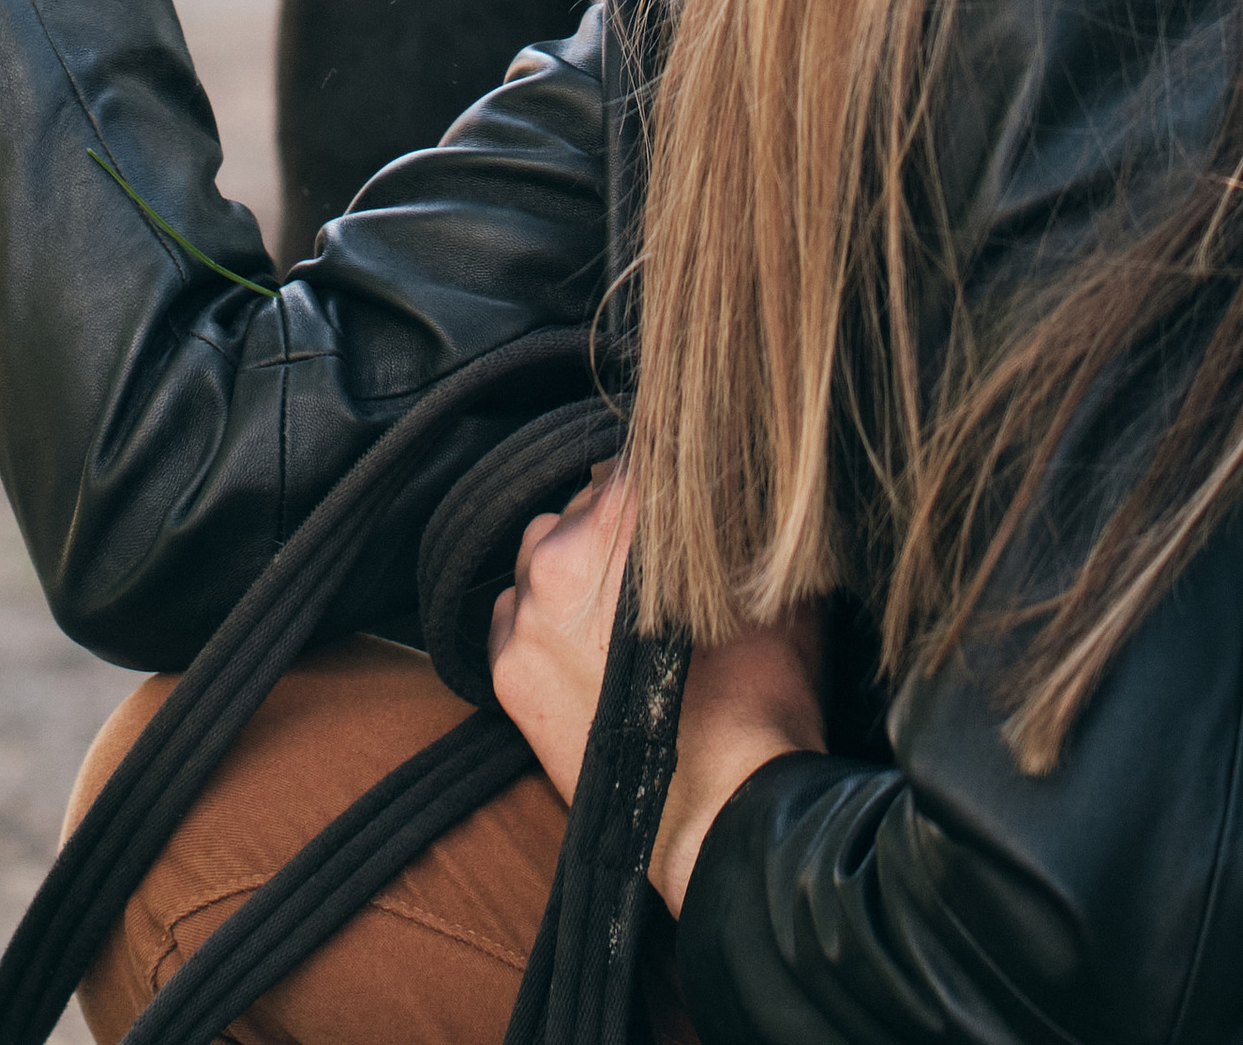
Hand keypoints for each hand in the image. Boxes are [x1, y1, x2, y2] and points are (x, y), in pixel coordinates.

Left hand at [486, 468, 826, 913]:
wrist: (728, 822)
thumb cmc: (765, 705)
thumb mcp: (777, 591)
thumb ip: (745, 524)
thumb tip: (741, 487)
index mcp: (619, 529)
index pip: (633, 460)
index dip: (665, 473)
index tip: (683, 486)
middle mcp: (556, 562)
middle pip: (583, 504)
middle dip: (622, 524)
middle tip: (660, 560)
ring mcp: (524, 620)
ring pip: (541, 552)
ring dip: (576, 565)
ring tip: (623, 606)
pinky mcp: (507, 674)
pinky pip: (512, 613)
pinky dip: (541, 616)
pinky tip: (584, 642)